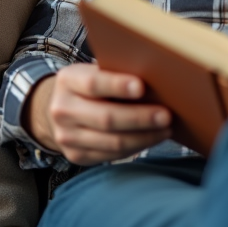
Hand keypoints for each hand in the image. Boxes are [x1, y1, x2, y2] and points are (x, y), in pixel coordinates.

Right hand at [23, 63, 172, 165]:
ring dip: (144, 137)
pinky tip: (152, 138)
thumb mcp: (94, 71)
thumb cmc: (89, 86)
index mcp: (68, 81)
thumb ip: (116, 73)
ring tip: (166, 129)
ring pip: (112, 142)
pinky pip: (112, 155)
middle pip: (106, 117)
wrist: (61, 110)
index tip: (142, 87)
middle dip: (140, 118)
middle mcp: (62, 109)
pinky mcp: (76, 155)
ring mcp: (67, 136)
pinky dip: (136, 147)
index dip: (118, 86)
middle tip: (166, 115)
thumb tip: (156, 77)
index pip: (93, 84)